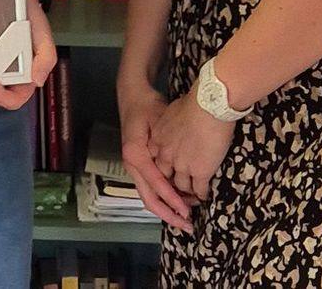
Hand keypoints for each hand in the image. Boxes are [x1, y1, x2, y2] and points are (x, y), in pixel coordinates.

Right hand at [117, 82, 194, 230]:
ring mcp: (135, 167)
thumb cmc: (147, 106)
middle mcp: (132, 166)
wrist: (133, 96)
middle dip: (169, 214)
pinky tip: (181, 200)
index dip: (173, 201)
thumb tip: (179, 166)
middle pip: (149, 199)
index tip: (188, 212)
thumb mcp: (158, 121)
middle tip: (188, 225)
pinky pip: (152, 188)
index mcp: (136, 156)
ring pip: (150, 196)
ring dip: (169, 207)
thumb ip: (166, 144)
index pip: (156, 185)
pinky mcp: (141, 165)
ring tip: (188, 215)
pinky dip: (166, 198)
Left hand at [149, 89, 235, 206]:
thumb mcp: (174, 110)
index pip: (155, 159)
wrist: (208, 105)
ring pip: (181, 186)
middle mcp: (166, 154)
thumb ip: (173, 122)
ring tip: (193, 196)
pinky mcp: (200, 171)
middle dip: (171, 184)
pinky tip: (206, 195)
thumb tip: (180, 123)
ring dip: (187, 192)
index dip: (162, 167)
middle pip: (164, 176)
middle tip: (178, 189)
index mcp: (158, 138)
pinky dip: (202, 194)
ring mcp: (182, 165)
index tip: (168, 171)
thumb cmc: (195, 102)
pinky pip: (199, 189)